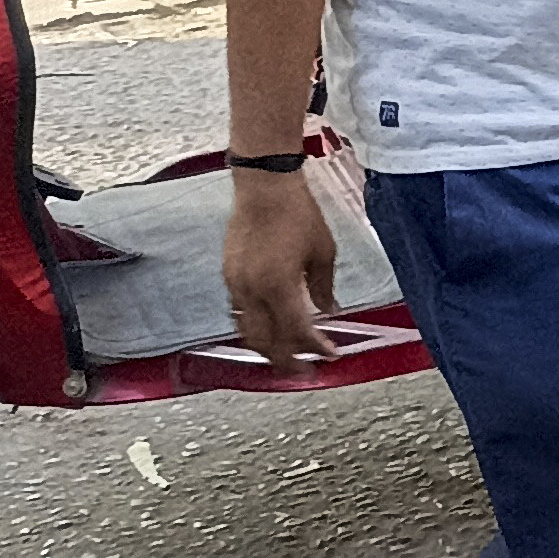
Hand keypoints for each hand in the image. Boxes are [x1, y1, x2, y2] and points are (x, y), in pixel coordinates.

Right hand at [221, 170, 338, 370]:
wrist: (264, 186)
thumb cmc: (298, 213)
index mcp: (278, 286)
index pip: (296, 331)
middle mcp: (252, 289)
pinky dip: (252, 327)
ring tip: (285, 356)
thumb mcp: (323, 251)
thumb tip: (330, 310)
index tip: (330, 355)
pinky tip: (266, 328)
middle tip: (304, 371)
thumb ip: (324, 287)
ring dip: (266, 347)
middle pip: (266, 340)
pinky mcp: (228, 273)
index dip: (314, 348)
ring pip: (247, 330)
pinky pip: (237, 311)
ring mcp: (236, 282)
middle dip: (286, 360)